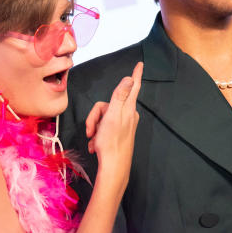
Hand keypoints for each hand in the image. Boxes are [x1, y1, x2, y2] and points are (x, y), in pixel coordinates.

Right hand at [85, 62, 142, 178]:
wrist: (113, 167)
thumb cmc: (111, 142)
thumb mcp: (113, 116)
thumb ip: (120, 96)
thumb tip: (130, 78)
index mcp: (128, 109)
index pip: (132, 87)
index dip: (135, 75)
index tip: (140, 64)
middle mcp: (128, 115)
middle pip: (107, 105)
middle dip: (95, 116)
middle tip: (91, 130)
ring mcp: (124, 126)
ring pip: (103, 118)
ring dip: (95, 128)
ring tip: (94, 140)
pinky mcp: (118, 135)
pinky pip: (104, 129)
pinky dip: (97, 137)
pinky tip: (96, 145)